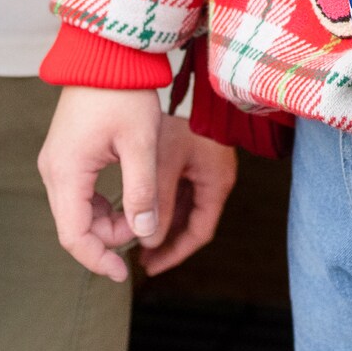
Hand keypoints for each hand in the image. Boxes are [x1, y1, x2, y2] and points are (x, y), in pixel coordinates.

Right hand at [39, 84, 171, 282]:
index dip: (97, 259)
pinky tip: (127, 198)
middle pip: (73, 226)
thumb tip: (145, 232)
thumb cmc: (125, 93)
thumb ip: (142, 191)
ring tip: (141, 210)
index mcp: (66, 171)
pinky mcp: (65, 154)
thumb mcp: (140, 144)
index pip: (73, 235)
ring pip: (76, 212)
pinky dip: (101, 204)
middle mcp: (52, 170)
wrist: (107, 52)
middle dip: (108, 238)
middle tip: (145, 228)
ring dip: (106, 221)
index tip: (122, 274)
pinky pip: (78, 194)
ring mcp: (56, 162)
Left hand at [142, 127, 237, 276]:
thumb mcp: (166, 162)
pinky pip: (179, 191)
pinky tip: (139, 208)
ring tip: (135, 238)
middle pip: (191, 224)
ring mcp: (204, 169)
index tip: (150, 265)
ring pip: (183, 208)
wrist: (194, 84)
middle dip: (166, 242)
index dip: (174, 253)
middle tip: (140, 259)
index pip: (198, 233)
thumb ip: (157, 200)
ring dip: (162, 224)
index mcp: (216, 184)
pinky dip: (162, 204)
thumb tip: (146, 239)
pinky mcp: (193, 158)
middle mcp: (214, 180)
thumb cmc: (182, 118)